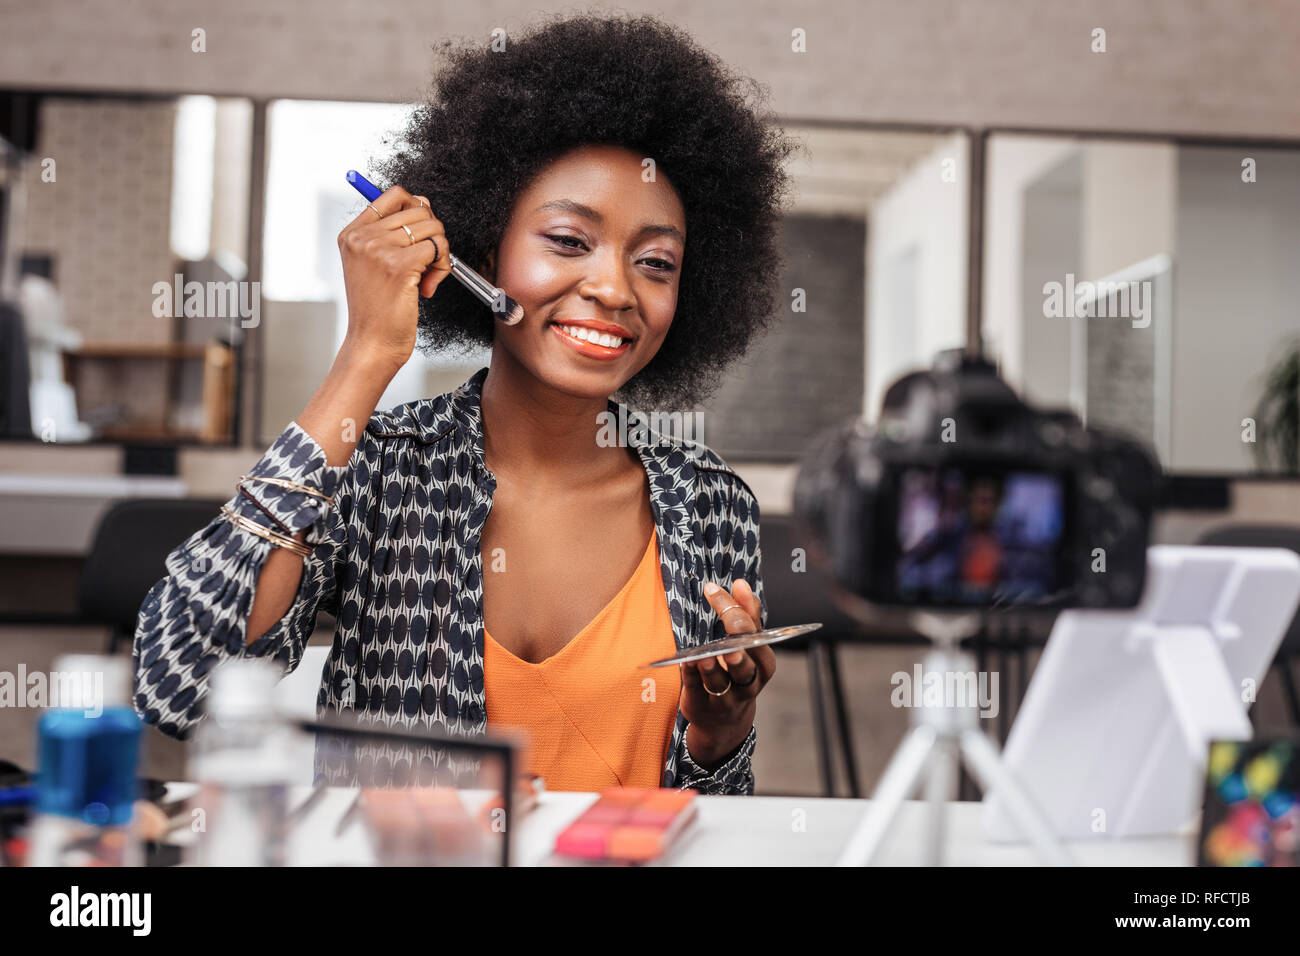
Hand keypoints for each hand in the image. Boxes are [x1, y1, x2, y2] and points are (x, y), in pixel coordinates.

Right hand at [335, 184, 451, 373]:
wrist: (372, 343)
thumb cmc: (378, 309)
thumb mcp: (372, 265)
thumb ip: (390, 234)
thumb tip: (423, 203)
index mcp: (352, 233)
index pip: (394, 195)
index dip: (418, 209)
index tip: (421, 235)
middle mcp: (362, 237)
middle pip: (419, 210)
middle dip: (433, 235)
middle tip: (426, 264)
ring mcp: (378, 249)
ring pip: (433, 227)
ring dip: (440, 253)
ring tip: (426, 278)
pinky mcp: (398, 265)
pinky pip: (438, 248)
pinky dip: (443, 267)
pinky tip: (429, 287)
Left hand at [680, 578, 775, 768]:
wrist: (724, 721)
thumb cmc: (737, 674)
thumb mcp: (747, 647)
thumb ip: (748, 615)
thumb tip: (742, 583)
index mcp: (763, 663)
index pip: (752, 632)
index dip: (734, 608)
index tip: (712, 588)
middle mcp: (749, 682)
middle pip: (745, 662)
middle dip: (738, 644)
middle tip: (728, 626)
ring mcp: (726, 697)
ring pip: (723, 682)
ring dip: (714, 668)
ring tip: (706, 656)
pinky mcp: (702, 705)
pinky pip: (697, 690)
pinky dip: (692, 676)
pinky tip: (686, 663)